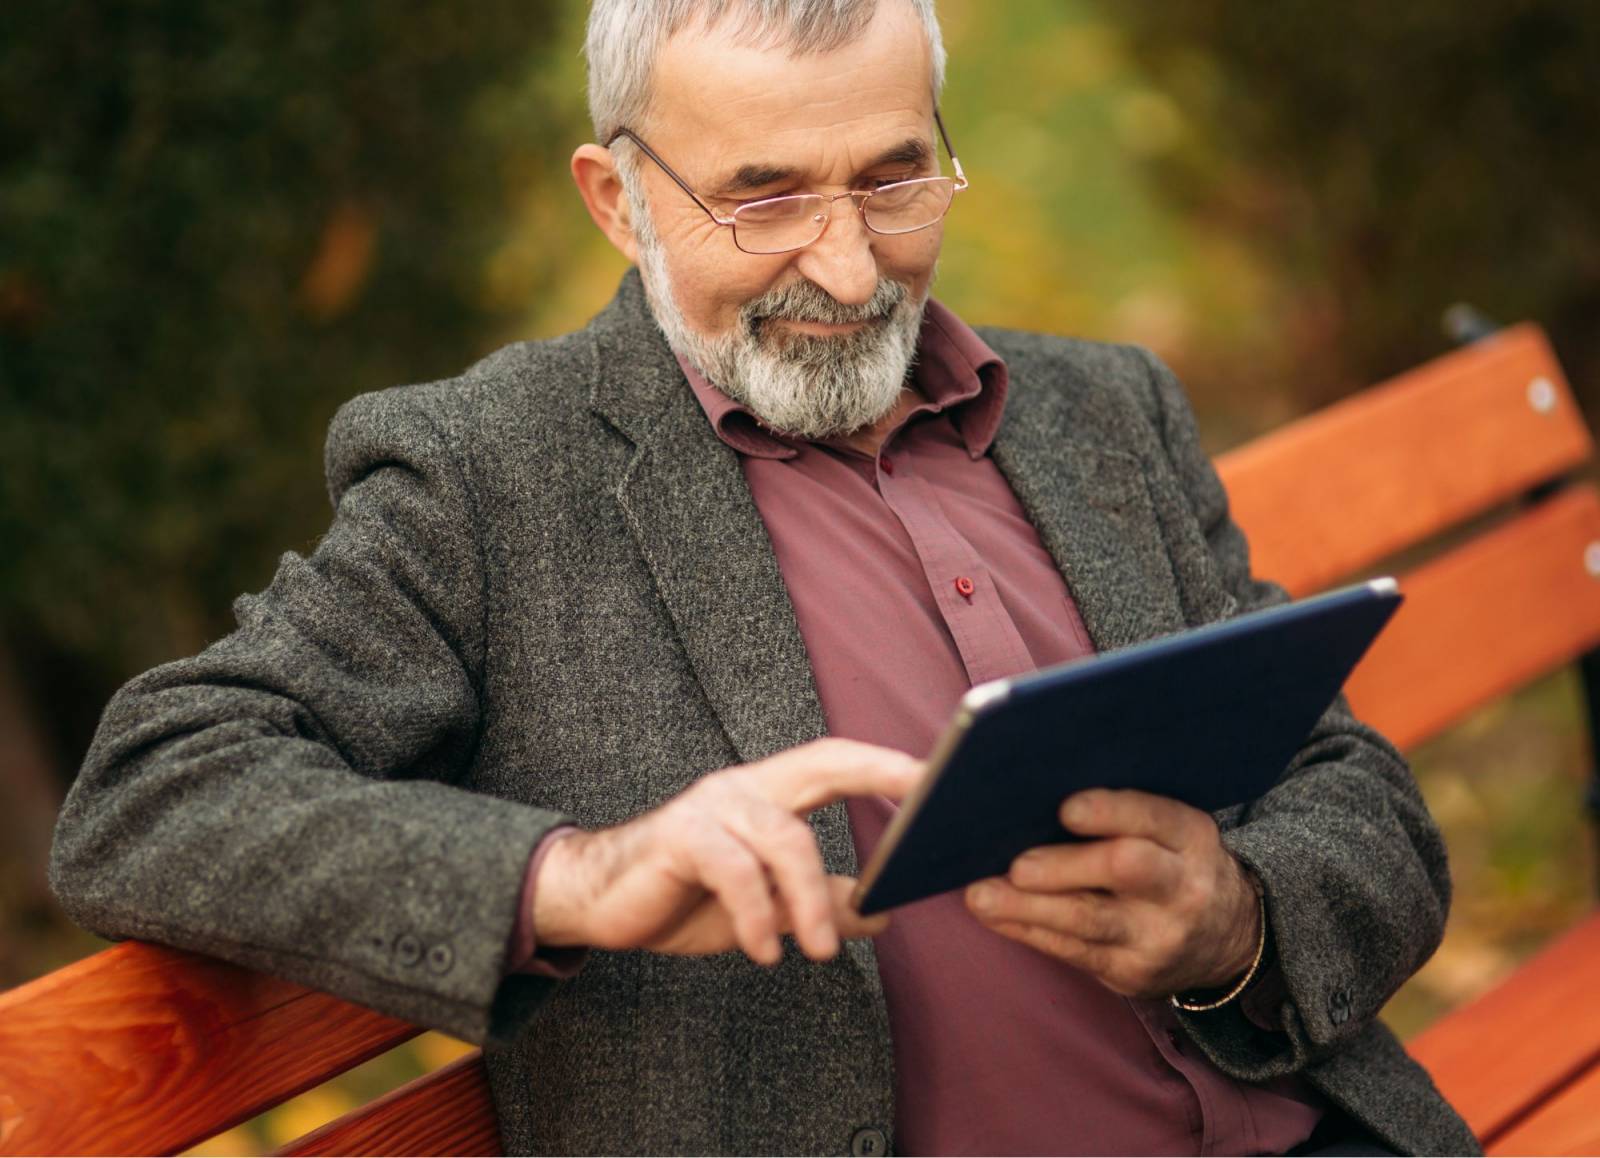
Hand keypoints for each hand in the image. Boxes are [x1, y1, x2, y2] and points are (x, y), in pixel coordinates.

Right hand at [532, 738, 922, 965]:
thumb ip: (821, 903)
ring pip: (784, 837)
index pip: (837, 763)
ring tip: (821, 952)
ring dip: (811, 898)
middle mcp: (743, 786)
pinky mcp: (677, 839)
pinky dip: (756, 914)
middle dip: (878, 776)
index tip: (942, 778)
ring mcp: (709, 807)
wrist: (596, 902)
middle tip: (923, 817)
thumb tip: (883, 913)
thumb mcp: (767, 907)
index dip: (887, 766)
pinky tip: (764, 951)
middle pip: (821, 764)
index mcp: (769, 792)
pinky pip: (732, 870)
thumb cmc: (684, 895)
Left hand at [963, 788, 1260, 997]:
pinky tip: (996, 915)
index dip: (1112, 812)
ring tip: (982, 896)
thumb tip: (1036, 791)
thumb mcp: (1171, 830)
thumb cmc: (1173, 862)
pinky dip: (1028, 930)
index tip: (1067, 809)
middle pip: (1125, 871)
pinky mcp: (1132, 974)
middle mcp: (1181, 887)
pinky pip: (1072, 951)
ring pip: (1088, 921)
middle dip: (1065, 867)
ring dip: (1028, 908)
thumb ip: (1123, 812)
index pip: (1155, 818)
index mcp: (1191, 836)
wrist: (1226, 937)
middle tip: (1017, 865)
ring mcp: (1158, 936)